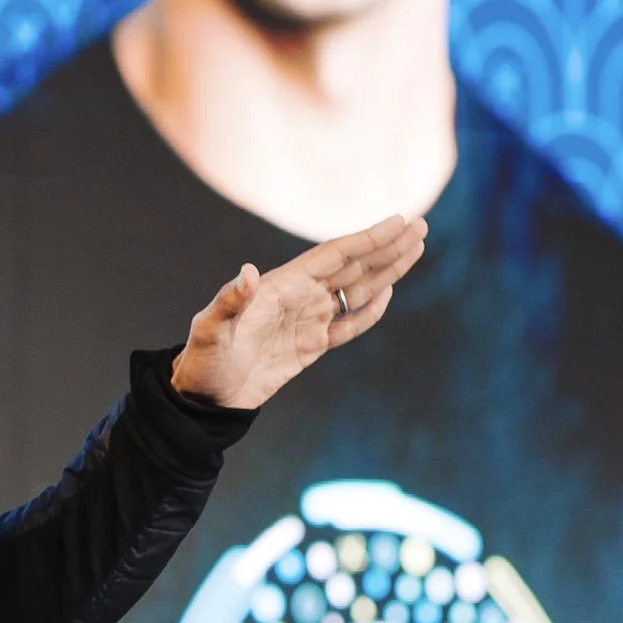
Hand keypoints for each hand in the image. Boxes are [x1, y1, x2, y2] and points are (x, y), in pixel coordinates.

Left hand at [170, 214, 428, 408]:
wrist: (203, 400)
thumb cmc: (202, 362)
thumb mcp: (210, 330)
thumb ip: (230, 302)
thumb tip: (246, 272)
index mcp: (281, 286)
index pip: (334, 256)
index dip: (367, 239)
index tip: (398, 222)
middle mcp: (298, 297)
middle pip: (353, 266)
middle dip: (387, 247)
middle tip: (420, 226)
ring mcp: (307, 321)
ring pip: (356, 290)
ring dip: (386, 271)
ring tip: (415, 248)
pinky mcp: (310, 347)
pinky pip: (348, 325)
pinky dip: (370, 310)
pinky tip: (388, 292)